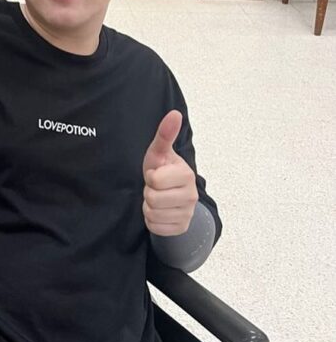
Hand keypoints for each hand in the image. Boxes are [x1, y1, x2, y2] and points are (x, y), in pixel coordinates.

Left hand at [141, 110, 197, 236]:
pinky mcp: (181, 228)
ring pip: (152, 214)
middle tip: (156, 187)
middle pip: (152, 198)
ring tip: (158, 197)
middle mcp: (191, 195)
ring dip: (149, 206)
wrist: (173, 194)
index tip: (157, 174)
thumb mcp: (160, 152)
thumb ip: (165, 134)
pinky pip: (155, 227)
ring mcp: (187, 214)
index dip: (150, 177)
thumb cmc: (164, 169)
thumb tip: (174, 113)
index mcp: (186, 175)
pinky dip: (152, 220)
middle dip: (149, 192)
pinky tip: (160, 211)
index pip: (154, 180)